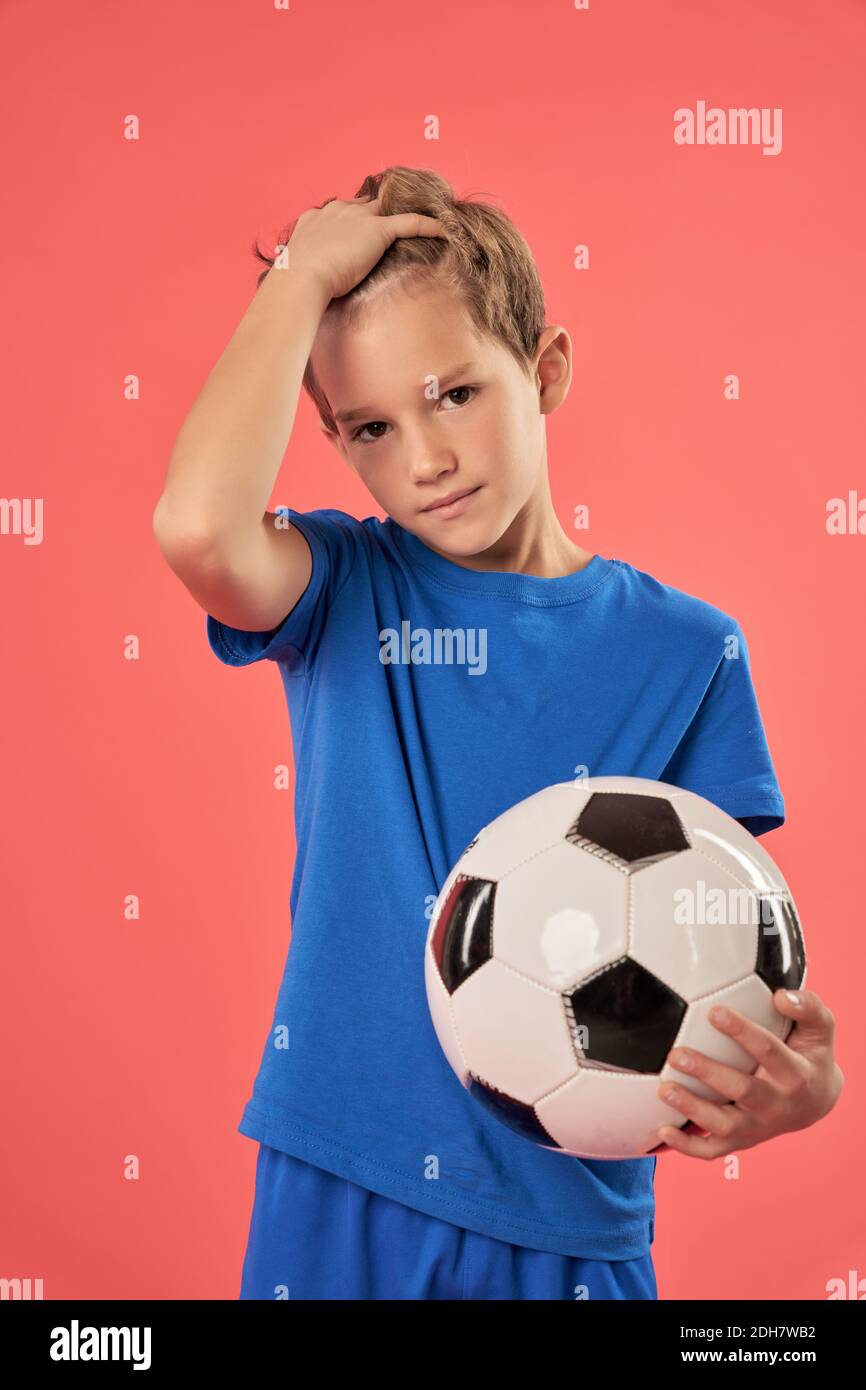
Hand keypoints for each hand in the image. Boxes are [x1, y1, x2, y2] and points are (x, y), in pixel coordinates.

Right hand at [284, 194, 447, 301]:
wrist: (299, 279)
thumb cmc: (293, 285)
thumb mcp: (296, 277)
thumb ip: (305, 277)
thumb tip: (302, 300)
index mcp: (314, 220)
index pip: (339, 212)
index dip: (352, 220)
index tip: (359, 231)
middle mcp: (336, 212)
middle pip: (364, 204)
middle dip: (377, 212)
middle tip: (392, 224)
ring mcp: (357, 218)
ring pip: (388, 207)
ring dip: (403, 213)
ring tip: (422, 221)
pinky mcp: (377, 229)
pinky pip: (411, 222)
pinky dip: (430, 225)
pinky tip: (446, 230)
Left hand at [652, 988, 843, 1158]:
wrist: (816, 1102)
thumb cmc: (810, 1055)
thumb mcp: (820, 1029)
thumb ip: (808, 1007)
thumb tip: (781, 996)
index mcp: (796, 1075)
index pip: (768, 1050)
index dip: (741, 1031)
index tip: (713, 1011)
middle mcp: (777, 1105)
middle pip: (742, 1091)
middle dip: (708, 1073)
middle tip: (677, 1054)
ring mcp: (758, 1127)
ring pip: (724, 1124)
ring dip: (692, 1109)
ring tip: (664, 1089)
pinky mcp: (742, 1141)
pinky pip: (714, 1150)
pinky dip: (688, 1146)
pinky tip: (663, 1131)